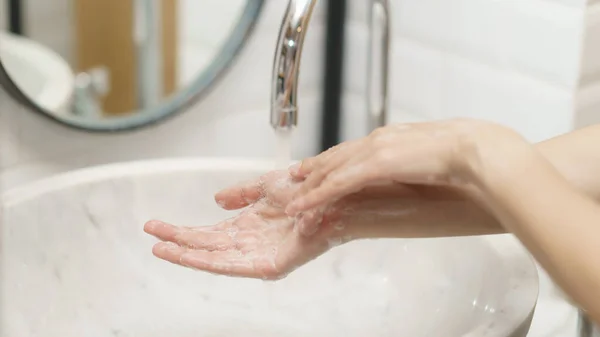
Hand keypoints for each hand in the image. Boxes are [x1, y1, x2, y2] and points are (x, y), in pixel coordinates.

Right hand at [143, 171, 348, 279]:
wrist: (333, 198)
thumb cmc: (307, 193)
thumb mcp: (266, 187)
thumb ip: (241, 193)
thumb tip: (217, 200)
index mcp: (246, 226)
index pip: (206, 233)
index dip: (181, 231)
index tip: (156, 226)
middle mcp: (250, 243)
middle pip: (205, 247)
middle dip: (177, 243)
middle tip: (151, 238)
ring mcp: (258, 256)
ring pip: (214, 259)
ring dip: (186, 255)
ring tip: (161, 249)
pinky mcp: (271, 265)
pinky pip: (234, 267)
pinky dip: (209, 262)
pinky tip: (188, 256)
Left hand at [285, 118, 521, 215]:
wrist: (478, 150)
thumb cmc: (467, 153)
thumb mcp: (434, 156)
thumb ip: (417, 160)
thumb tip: (418, 170)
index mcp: (393, 137)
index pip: (354, 148)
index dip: (333, 159)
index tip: (317, 166)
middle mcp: (379, 139)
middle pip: (336, 156)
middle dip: (313, 168)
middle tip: (295, 177)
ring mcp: (375, 151)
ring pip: (331, 169)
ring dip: (310, 185)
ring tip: (293, 198)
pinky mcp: (376, 165)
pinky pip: (338, 183)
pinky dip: (318, 194)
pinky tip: (304, 205)